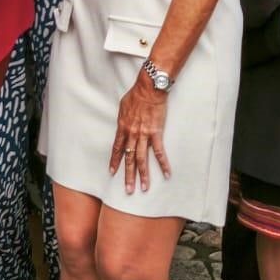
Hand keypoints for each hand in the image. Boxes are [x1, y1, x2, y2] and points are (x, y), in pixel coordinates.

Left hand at [109, 73, 170, 192]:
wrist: (149, 89)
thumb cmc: (136, 95)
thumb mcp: (123, 107)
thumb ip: (122, 120)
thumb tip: (122, 126)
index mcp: (122, 128)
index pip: (117, 149)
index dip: (115, 161)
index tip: (112, 172)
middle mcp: (131, 134)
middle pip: (129, 158)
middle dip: (128, 175)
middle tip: (128, 190)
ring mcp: (144, 135)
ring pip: (142, 159)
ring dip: (143, 175)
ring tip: (143, 188)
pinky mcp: (156, 133)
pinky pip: (160, 152)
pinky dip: (163, 164)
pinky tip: (166, 174)